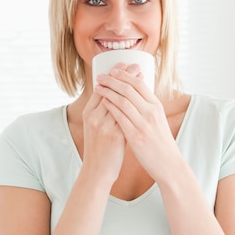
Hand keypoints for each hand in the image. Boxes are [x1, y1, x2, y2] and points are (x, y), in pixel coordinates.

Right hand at [81, 63, 142, 186]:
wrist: (97, 171)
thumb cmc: (100, 149)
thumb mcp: (97, 127)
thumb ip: (105, 112)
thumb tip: (118, 95)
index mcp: (88, 113)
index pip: (101, 87)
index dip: (113, 74)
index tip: (124, 63)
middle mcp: (94, 117)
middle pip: (111, 90)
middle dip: (125, 75)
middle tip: (136, 64)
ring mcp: (104, 126)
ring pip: (120, 100)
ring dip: (133, 85)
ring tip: (142, 75)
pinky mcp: (115, 136)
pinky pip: (127, 115)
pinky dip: (136, 103)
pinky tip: (145, 95)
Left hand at [95, 69, 179, 181]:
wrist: (168, 163)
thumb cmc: (161, 141)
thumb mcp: (159, 119)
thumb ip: (148, 106)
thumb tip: (136, 93)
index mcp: (157, 106)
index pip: (139, 84)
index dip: (125, 75)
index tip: (114, 70)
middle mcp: (151, 112)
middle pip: (129, 90)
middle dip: (113, 80)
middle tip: (101, 76)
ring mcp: (144, 124)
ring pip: (123, 101)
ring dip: (108, 92)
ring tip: (98, 86)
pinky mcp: (136, 136)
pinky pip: (120, 118)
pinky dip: (110, 107)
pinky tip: (103, 102)